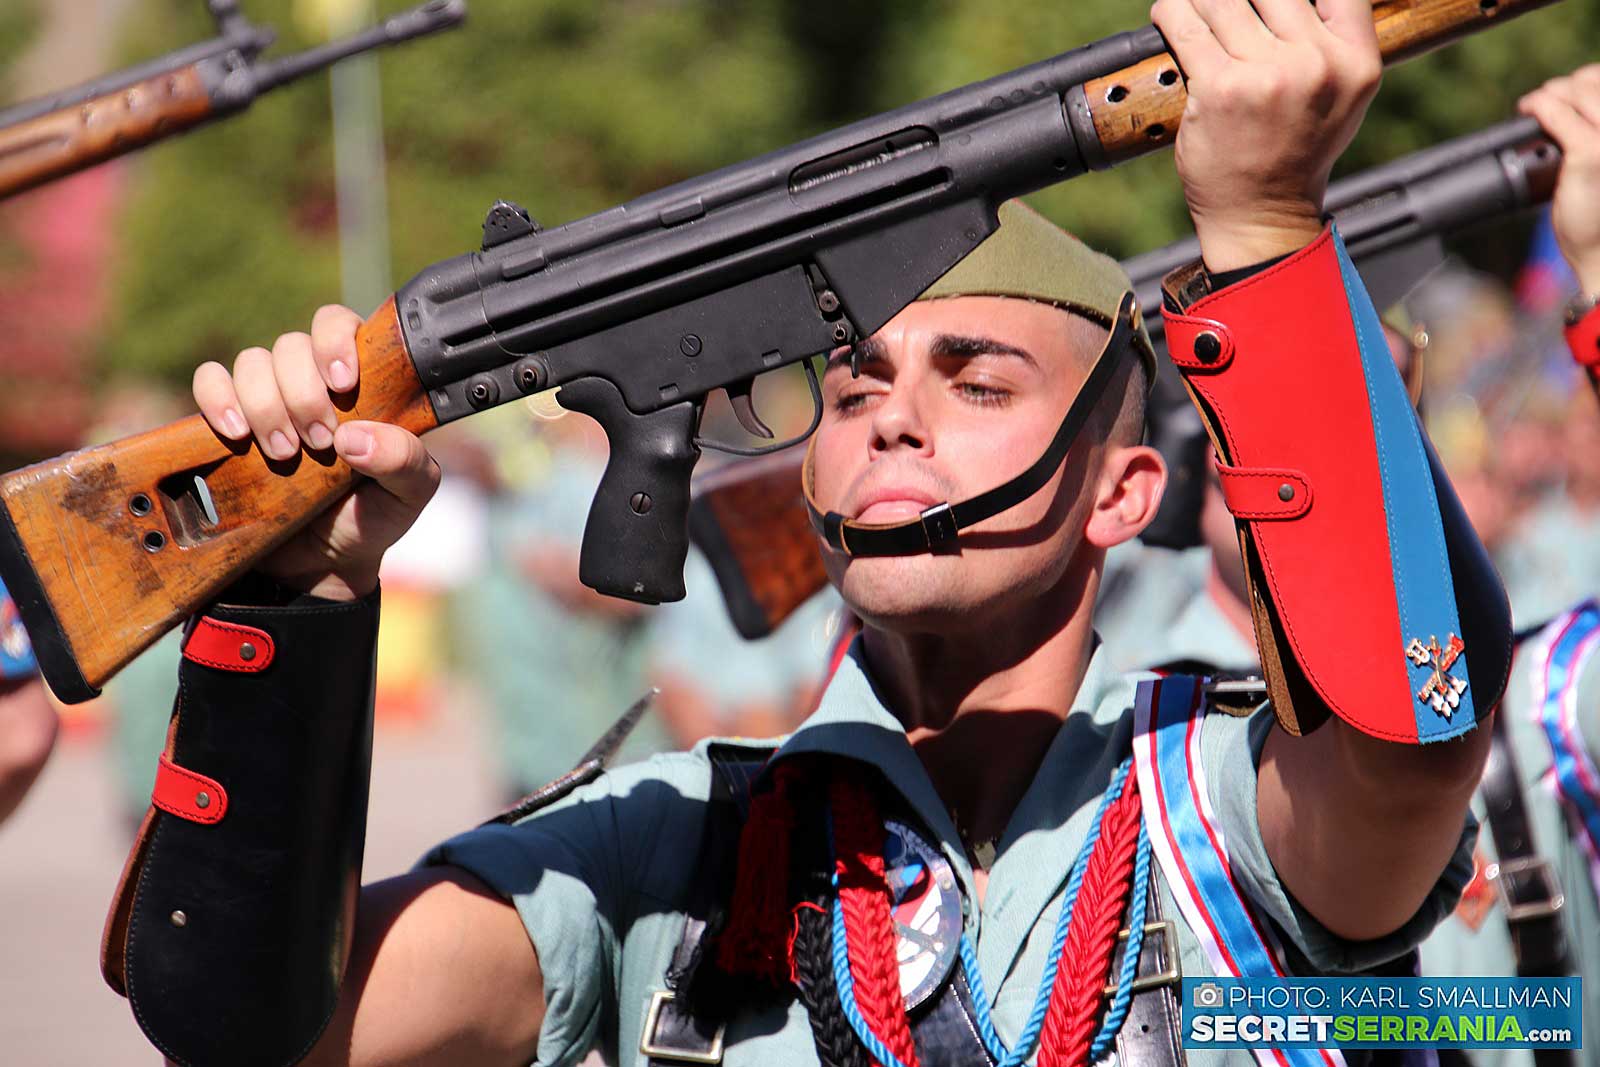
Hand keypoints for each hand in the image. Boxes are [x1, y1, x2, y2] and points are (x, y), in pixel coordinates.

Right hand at [192, 305, 440, 601]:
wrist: (324, 564)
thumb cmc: (372, 516)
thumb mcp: (409, 494)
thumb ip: (404, 460)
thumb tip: (356, 437)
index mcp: (360, 383)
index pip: (340, 325)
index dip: (336, 340)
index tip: (343, 383)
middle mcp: (310, 381)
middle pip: (292, 345)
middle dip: (303, 393)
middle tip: (319, 442)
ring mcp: (267, 398)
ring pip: (252, 362)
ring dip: (266, 404)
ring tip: (285, 453)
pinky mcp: (228, 422)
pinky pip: (209, 382)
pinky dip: (218, 400)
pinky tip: (237, 435)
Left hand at [1152, 0, 1382, 271]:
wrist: (1261, 214)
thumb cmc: (1294, 152)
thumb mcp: (1341, 95)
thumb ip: (1329, 41)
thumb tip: (1288, 0)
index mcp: (1355, 60)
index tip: (1265, 2)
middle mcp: (1316, 63)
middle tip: (1222, 9)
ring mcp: (1267, 74)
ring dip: (1199, 0)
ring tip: (1192, 8)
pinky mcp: (1219, 88)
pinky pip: (1186, 26)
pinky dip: (1171, 13)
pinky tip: (1169, 16)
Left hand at [1520, 66, 1599, 294]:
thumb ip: (1594, 135)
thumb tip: (1568, 106)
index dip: (1587, 81)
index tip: (1568, 93)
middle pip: (1592, 80)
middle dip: (1564, 86)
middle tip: (1546, 103)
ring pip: (1575, 91)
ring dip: (1549, 94)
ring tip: (1537, 108)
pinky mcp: (1590, 151)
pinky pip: (1555, 113)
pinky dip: (1537, 105)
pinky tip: (1528, 109)